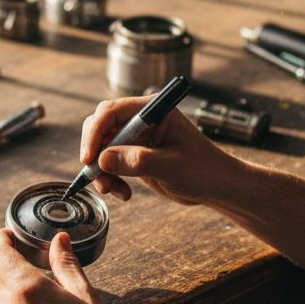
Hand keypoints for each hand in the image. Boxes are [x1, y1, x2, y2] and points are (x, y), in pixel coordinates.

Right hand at [80, 96, 233, 204]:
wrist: (215, 186)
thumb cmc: (202, 170)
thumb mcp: (171, 166)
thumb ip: (138, 161)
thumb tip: (103, 159)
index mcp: (153, 110)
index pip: (111, 112)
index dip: (95, 132)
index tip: (89, 158)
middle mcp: (141, 119)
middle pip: (100, 127)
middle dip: (94, 153)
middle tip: (96, 177)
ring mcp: (136, 137)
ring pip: (101, 148)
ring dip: (100, 171)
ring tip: (113, 190)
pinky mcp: (133, 155)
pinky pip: (109, 164)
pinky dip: (109, 179)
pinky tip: (124, 193)